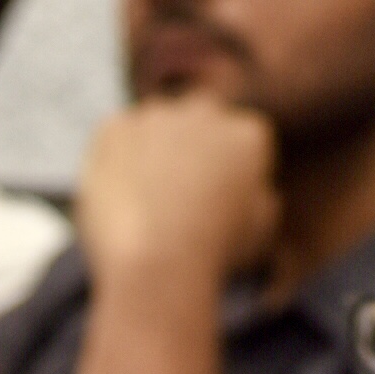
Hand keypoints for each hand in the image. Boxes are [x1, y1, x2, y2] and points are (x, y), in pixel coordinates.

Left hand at [74, 94, 279, 292]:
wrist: (156, 260)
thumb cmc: (211, 255)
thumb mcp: (257, 234)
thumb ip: (261, 201)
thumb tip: (254, 190)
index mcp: (249, 133)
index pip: (237, 140)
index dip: (222, 172)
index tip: (208, 203)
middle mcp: (206, 113)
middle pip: (198, 120)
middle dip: (189, 147)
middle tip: (172, 194)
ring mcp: (158, 116)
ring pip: (155, 127)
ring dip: (150, 151)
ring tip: (143, 202)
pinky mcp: (116, 127)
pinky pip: (116, 137)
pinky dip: (114, 160)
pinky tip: (118, 196)